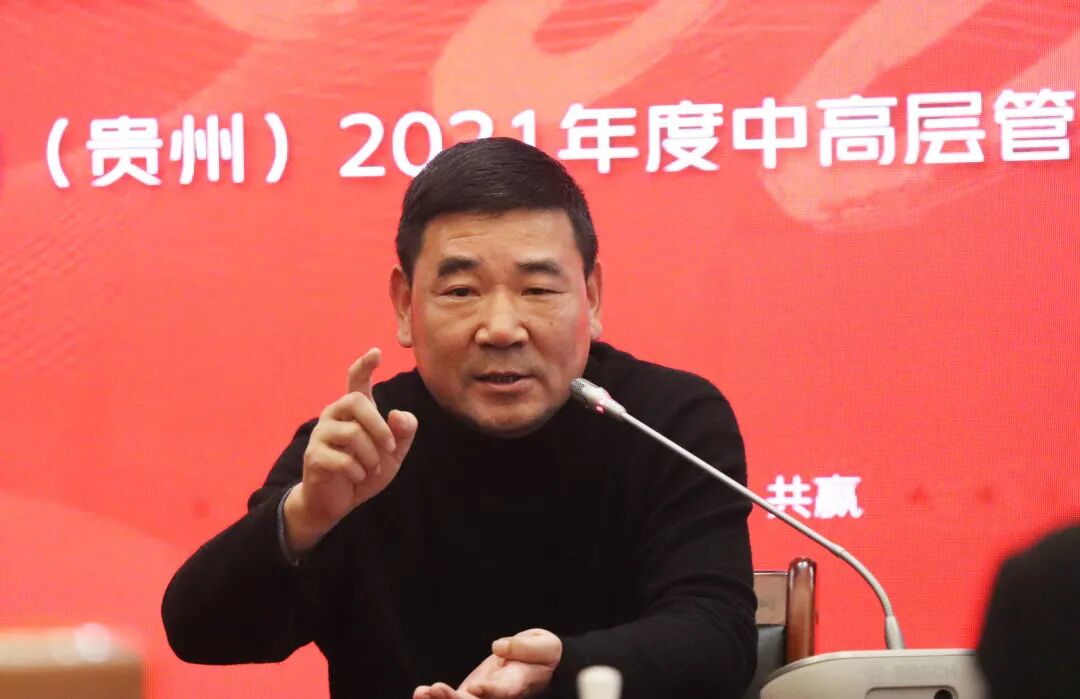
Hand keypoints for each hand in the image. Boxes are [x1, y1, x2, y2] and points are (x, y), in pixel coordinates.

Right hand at [284, 347, 417, 551]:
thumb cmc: (365, 470)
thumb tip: (397, 413)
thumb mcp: (393, 453)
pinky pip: (342, 459)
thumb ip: (403, 433)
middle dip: (378, 425)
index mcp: (354, 411)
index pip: (355, 379)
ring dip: (371, 456)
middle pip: (354, 401)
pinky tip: (357, 477)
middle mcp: (334, 416)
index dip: (365, 365)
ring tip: (372, 468)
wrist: (338, 502)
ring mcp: (321, 435)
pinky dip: (358, 472)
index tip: (377, 352)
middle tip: (390, 448)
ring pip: (351, 433)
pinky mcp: (313, 457)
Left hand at [413, 629, 561, 698]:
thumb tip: (499, 648)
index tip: (475, 688)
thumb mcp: (545, 646)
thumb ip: (526, 647)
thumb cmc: (543, 655)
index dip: (490, 692)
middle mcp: (498, 697)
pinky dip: (436, 698)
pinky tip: (421, 693)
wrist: (537, 664)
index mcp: (518, 684)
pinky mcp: (470, 694)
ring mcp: (482, 698)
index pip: (503, 692)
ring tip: (423, 692)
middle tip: (437, 689)